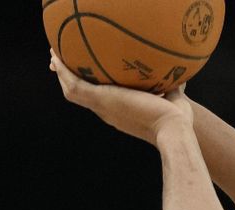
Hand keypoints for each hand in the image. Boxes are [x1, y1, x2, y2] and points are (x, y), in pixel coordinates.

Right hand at [49, 49, 193, 146]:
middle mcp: (106, 110)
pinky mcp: (101, 99)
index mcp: (117, 111)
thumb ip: (170, 87)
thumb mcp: (170, 99)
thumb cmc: (177, 120)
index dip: (86, 86)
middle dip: (67, 78)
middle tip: (59, 63)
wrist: (173, 128)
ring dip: (61, 72)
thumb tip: (180, 77)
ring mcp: (102, 106)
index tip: (80, 74)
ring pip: (72, 89)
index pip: (96, 97)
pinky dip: (64, 71)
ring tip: (54, 55)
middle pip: (79, 93)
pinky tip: (59, 57)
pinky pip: (75, 84)